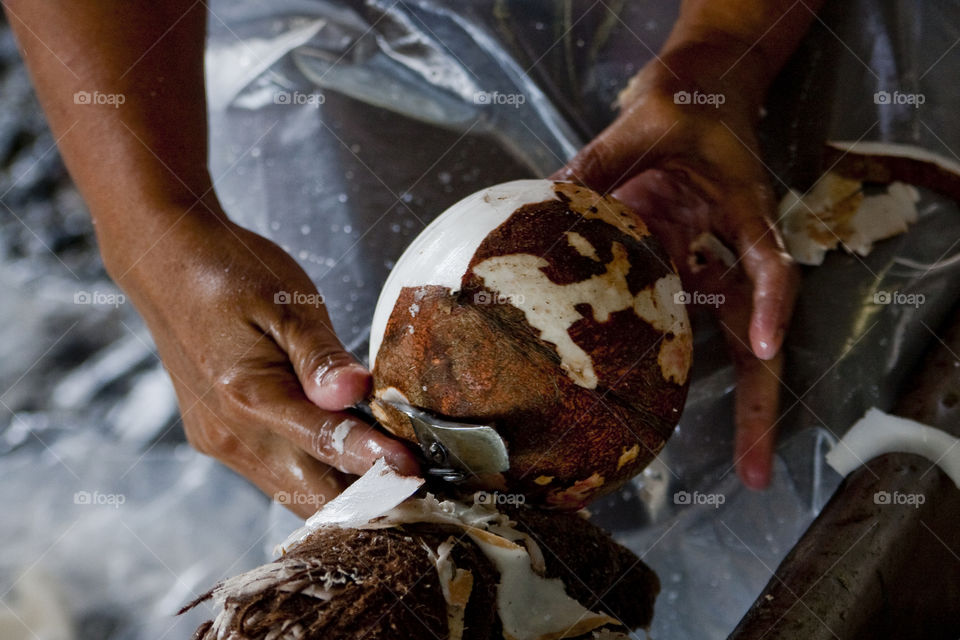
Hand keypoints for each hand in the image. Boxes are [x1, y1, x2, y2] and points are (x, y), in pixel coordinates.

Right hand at [116, 211, 419, 516]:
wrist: (166, 262)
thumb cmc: (232, 272)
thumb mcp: (286, 301)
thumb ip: (321, 355)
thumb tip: (355, 393)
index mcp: (248, 394)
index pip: (325, 444)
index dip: (376, 462)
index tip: (416, 471)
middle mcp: (231, 433)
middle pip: (311, 494)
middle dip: (367, 499)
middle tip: (420, 488)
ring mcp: (221, 442)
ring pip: (294, 493)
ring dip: (344, 494)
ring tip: (397, 480)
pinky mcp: (218, 439)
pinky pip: (276, 475)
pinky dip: (316, 475)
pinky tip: (351, 461)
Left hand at [555, 58, 798, 488]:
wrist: (703, 87)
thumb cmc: (685, 98)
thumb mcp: (646, 119)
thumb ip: (603, 159)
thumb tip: (551, 195)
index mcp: (743, 209)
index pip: (767, 261)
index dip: (769, 304)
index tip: (766, 346)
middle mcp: (733, 248)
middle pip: (756, 336)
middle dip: (759, 405)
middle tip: (754, 473)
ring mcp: (711, 262)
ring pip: (723, 341)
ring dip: (727, 403)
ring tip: (730, 466)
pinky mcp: (682, 264)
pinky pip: (677, 318)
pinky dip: (663, 359)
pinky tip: (638, 404)